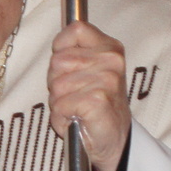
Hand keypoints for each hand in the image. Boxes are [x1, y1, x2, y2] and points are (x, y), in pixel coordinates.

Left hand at [49, 20, 129, 170]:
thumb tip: (56, 46)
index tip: (68, 67)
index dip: (61, 47)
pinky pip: (59, 104)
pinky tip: (76, 120)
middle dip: (56, 81)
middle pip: (58, 60)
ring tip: (77, 109)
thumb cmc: (96, 105)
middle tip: (75, 96)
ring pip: (56, 85)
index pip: (75, 29)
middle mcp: (111, 60)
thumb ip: (74, 53)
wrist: (114, 141)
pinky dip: (61, 117)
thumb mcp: (89, 71)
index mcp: (110, 48)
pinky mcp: (97, 100)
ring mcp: (106, 80)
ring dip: (59, 102)